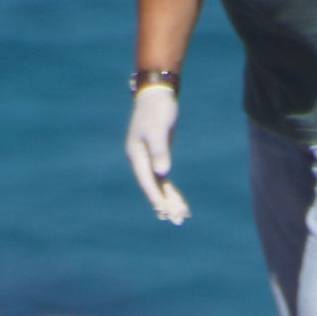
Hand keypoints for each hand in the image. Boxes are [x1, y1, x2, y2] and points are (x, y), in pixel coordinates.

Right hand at [126, 84, 188, 222]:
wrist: (157, 95)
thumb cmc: (157, 110)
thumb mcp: (158, 130)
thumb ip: (160, 151)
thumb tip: (162, 173)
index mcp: (136, 155)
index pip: (146, 181)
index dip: (155, 197)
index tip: (163, 211)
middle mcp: (140, 160)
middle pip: (152, 187)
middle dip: (164, 204)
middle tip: (175, 220)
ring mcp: (148, 160)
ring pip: (158, 185)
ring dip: (169, 201)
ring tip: (180, 218)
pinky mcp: (158, 157)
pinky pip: (163, 179)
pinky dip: (170, 191)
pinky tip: (179, 203)